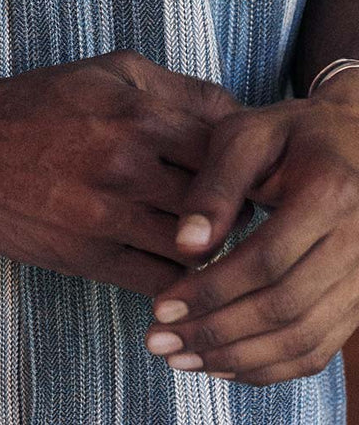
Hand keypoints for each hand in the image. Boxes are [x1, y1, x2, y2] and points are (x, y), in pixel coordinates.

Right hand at [0, 48, 242, 296]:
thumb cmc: (37, 102)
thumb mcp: (109, 71)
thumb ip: (178, 88)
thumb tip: (238, 115)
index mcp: (139, 114)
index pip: (232, 151)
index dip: (246, 166)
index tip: (245, 175)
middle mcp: (128, 163)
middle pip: (222, 203)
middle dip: (236, 212)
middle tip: (234, 214)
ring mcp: (108, 214)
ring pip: (197, 249)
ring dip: (209, 250)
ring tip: (205, 242)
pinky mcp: (87, 256)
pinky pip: (159, 282)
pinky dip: (176, 281)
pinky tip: (173, 267)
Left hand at [142, 75, 358, 385]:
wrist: (350, 139)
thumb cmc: (288, 133)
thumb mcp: (247, 135)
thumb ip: (215, 186)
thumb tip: (185, 246)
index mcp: (330, 193)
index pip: (268, 261)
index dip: (212, 290)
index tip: (161, 308)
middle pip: (285, 308)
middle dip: (217, 332)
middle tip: (160, 342)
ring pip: (304, 339)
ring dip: (239, 358)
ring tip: (182, 359)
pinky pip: (319, 349)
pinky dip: (271, 368)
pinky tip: (223, 365)